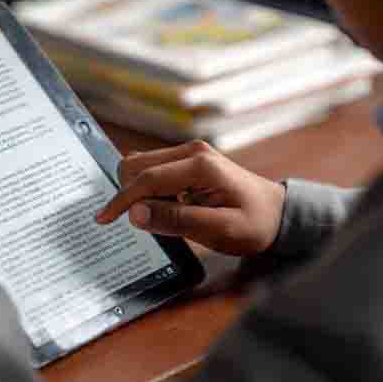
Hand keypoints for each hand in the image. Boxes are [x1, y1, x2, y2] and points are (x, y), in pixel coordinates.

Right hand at [96, 141, 284, 255]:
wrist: (278, 215)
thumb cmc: (254, 225)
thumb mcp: (219, 230)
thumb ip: (176, 220)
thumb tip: (136, 214)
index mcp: (200, 165)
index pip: (146, 179)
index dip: (121, 200)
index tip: (104, 219)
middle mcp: (191, 151)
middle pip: (136, 164)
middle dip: (127, 194)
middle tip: (141, 223)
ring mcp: (188, 153)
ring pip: (140, 165)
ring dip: (137, 192)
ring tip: (158, 216)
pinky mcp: (186, 161)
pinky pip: (152, 170)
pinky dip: (147, 190)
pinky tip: (163, 208)